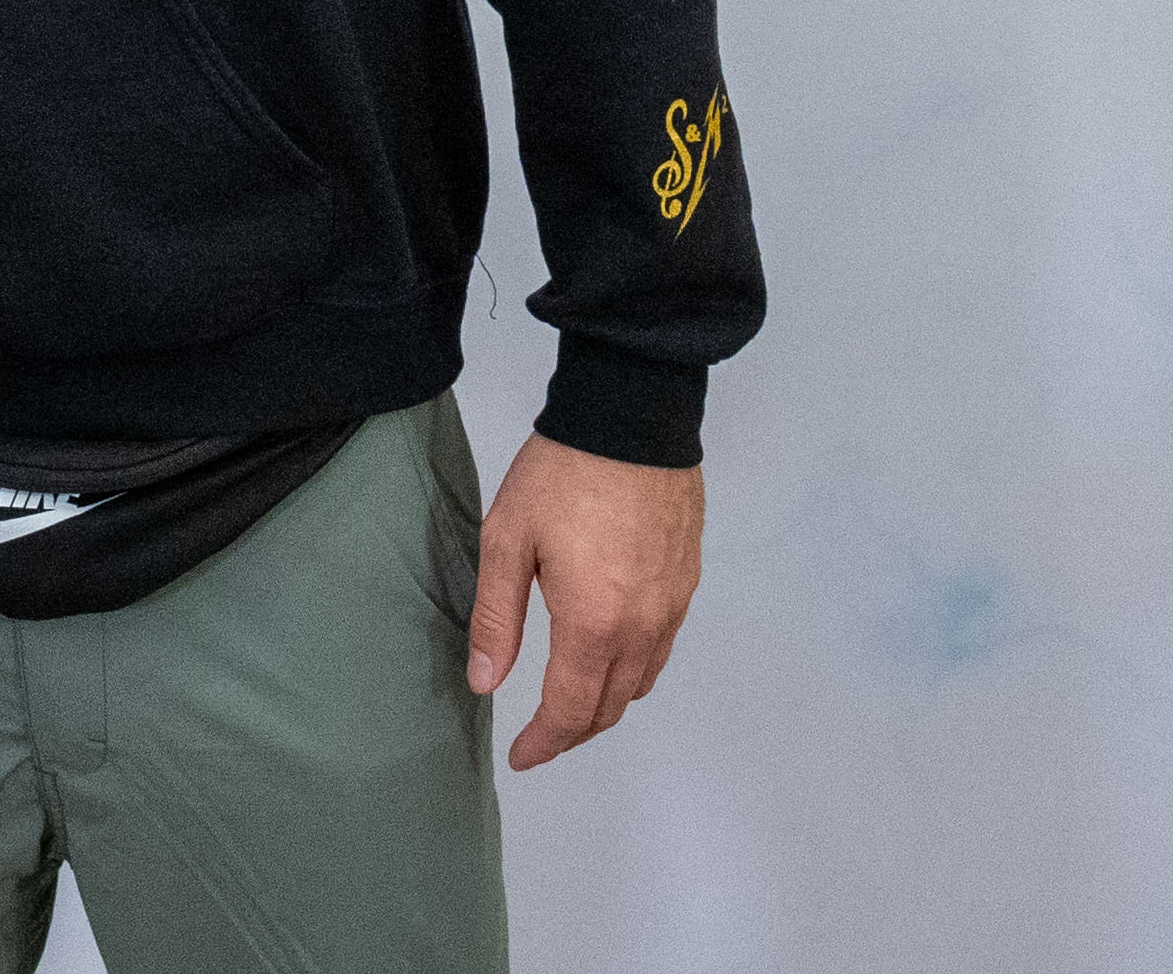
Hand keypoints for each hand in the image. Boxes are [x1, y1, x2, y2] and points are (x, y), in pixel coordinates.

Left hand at [466, 434, 701, 770]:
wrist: (632, 417)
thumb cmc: (563, 472)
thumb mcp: (508, 540)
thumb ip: (498, 619)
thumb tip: (485, 682)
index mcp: (593, 623)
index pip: (570, 711)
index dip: (543, 743)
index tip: (520, 756)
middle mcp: (643, 626)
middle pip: (610, 707)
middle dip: (572, 731)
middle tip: (539, 737)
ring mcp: (672, 605)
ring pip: (642, 682)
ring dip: (606, 703)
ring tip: (571, 702)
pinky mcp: (687, 581)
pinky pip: (663, 648)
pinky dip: (635, 669)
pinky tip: (609, 654)